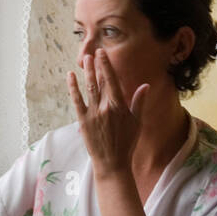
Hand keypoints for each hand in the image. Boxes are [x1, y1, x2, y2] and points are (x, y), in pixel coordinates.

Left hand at [67, 49, 148, 178]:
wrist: (112, 163)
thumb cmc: (126, 143)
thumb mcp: (137, 122)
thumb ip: (139, 102)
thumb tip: (146, 85)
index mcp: (119, 106)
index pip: (112, 80)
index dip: (106, 65)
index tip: (103, 53)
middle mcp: (105, 108)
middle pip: (99, 82)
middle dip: (95, 66)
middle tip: (92, 52)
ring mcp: (93, 114)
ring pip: (89, 88)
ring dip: (87, 72)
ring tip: (84, 59)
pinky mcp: (83, 121)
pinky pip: (76, 100)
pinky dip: (73, 87)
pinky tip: (70, 76)